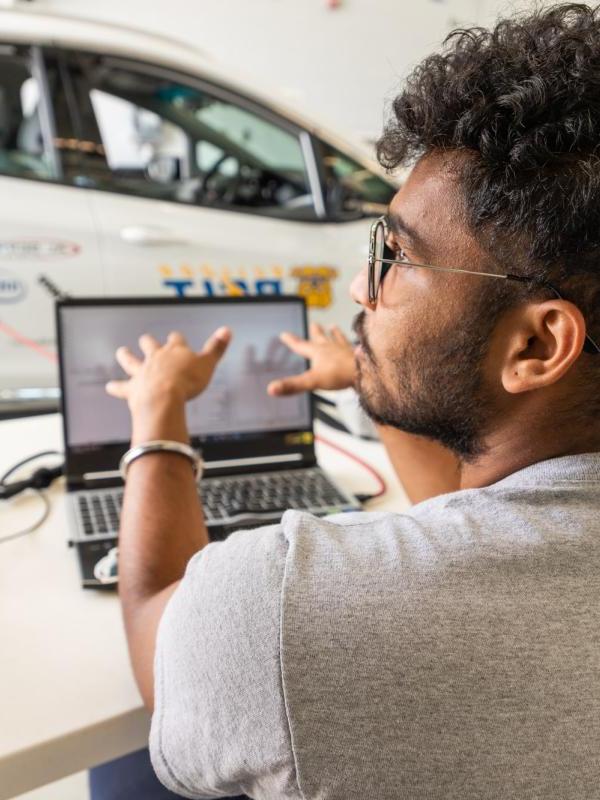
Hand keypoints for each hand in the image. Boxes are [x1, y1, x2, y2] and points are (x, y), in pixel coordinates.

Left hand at [106, 328, 231, 411]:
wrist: (164, 399)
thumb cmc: (187, 382)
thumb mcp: (208, 364)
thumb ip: (217, 348)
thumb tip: (227, 330)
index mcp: (175, 351)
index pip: (176, 339)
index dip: (177, 339)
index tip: (176, 337)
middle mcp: (156, 358)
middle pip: (150, 345)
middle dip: (148, 342)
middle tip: (145, 339)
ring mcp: (142, 372)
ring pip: (130, 360)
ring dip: (125, 356)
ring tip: (121, 351)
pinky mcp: (133, 388)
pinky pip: (121, 387)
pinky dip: (115, 387)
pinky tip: (109, 386)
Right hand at [267, 322, 355, 396]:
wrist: (365, 371)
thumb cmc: (339, 375)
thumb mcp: (311, 381)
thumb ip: (292, 385)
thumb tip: (271, 389)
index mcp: (318, 352)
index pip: (301, 345)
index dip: (291, 341)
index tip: (284, 334)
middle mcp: (331, 347)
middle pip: (321, 338)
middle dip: (316, 331)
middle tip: (314, 324)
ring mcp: (346, 350)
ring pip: (338, 339)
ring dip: (335, 333)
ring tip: (334, 327)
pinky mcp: (358, 355)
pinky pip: (354, 346)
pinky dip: (353, 344)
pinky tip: (355, 344)